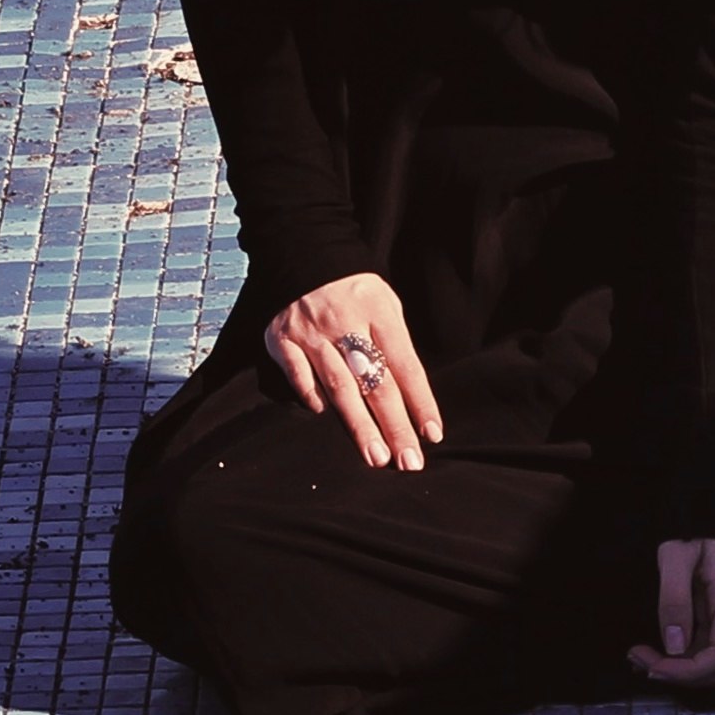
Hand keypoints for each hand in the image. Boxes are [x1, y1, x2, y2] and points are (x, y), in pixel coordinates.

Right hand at [268, 272, 441, 472]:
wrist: (303, 253)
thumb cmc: (355, 291)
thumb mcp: (385, 304)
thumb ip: (394, 345)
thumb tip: (409, 399)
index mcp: (378, 312)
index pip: (405, 365)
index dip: (420, 401)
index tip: (432, 435)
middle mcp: (346, 323)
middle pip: (376, 382)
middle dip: (394, 424)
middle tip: (407, 461)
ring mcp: (312, 332)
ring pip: (340, 384)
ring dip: (359, 424)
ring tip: (376, 456)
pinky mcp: (282, 338)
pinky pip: (297, 371)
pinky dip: (309, 392)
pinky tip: (322, 414)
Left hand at [627, 536, 714, 689]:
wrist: (709, 512)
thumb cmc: (694, 526)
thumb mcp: (675, 553)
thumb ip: (674, 597)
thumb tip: (673, 645)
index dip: (691, 671)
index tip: (654, 667)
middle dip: (681, 674)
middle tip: (639, 660)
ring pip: (712, 663)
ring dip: (677, 669)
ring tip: (639, 657)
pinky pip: (703, 650)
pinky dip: (679, 659)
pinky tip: (652, 652)